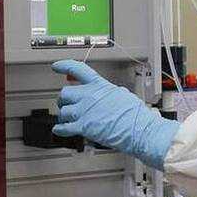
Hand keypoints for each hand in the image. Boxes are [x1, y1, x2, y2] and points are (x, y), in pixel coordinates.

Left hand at [52, 60, 179, 168]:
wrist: (140, 129)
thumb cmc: (135, 115)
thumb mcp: (122, 94)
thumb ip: (107, 93)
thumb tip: (104, 96)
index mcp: (100, 85)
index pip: (78, 69)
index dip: (64, 66)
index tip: (57, 66)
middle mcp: (89, 96)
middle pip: (65, 93)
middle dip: (63, 99)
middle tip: (65, 104)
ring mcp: (85, 111)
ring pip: (63, 111)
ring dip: (63, 116)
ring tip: (67, 120)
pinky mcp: (84, 127)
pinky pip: (64, 127)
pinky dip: (60, 130)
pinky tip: (60, 130)